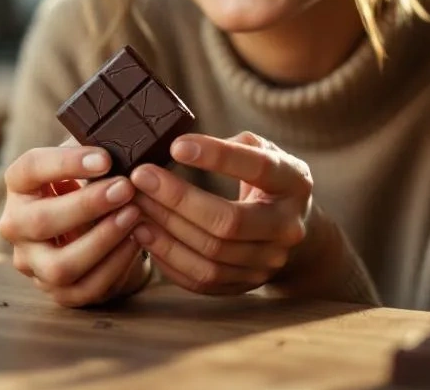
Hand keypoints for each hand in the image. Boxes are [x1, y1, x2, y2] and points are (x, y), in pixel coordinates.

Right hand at [0, 143, 150, 306]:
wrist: (88, 229)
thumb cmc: (89, 185)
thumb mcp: (87, 163)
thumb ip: (96, 151)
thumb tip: (123, 138)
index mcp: (19, 186)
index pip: (29, 169)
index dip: (65, 163)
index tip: (105, 158)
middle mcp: (15, 226)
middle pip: (41, 221)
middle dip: (88, 205)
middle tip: (126, 188)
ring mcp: (33, 263)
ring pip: (60, 265)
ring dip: (102, 240)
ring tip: (134, 215)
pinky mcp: (57, 290)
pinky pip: (85, 288)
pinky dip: (115, 265)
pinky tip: (136, 241)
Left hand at [129, 132, 311, 294]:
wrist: (292, 229)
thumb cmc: (266, 179)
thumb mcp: (263, 151)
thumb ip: (232, 145)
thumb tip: (181, 146)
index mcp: (294, 183)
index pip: (259, 168)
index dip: (218, 157)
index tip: (176, 146)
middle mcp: (287, 227)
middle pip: (228, 222)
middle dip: (177, 199)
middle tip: (140, 177)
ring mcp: (268, 262)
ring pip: (210, 255)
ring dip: (165, 230)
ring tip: (135, 205)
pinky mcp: (246, 284)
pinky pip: (201, 279)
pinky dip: (168, 258)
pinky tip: (144, 233)